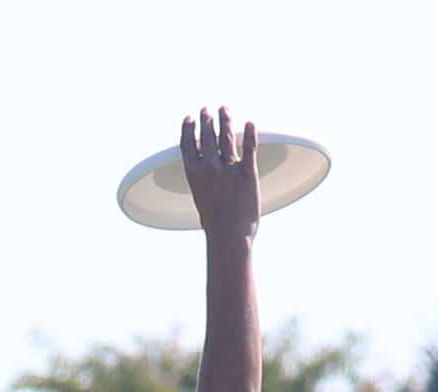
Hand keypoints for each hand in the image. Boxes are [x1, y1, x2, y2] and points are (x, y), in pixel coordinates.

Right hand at [180, 106, 258, 238]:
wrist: (229, 236)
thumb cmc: (214, 221)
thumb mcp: (200, 196)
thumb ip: (202, 176)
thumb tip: (204, 160)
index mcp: (194, 175)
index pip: (188, 144)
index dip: (189, 128)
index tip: (190, 117)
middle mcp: (210, 169)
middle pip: (207, 136)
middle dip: (206, 120)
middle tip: (207, 109)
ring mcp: (229, 170)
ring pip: (226, 137)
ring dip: (225, 120)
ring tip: (224, 109)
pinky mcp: (248, 173)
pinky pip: (249, 148)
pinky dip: (249, 133)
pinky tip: (249, 122)